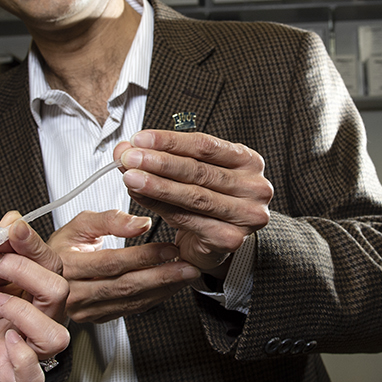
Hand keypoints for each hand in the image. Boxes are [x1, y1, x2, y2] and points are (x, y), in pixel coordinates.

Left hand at [0, 212, 70, 381]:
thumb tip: (12, 219)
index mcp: (35, 288)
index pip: (50, 262)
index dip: (33, 244)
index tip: (14, 230)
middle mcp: (40, 316)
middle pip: (59, 291)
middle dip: (25, 273)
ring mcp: (32, 346)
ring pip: (56, 335)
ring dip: (24, 314)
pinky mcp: (18, 373)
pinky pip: (35, 374)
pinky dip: (21, 358)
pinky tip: (5, 340)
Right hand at [49, 209, 199, 323]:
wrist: (41, 277)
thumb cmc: (61, 247)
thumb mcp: (79, 224)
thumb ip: (109, 220)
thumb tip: (141, 223)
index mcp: (68, 265)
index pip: (112, 262)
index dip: (144, 256)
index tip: (170, 248)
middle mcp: (75, 291)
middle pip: (125, 285)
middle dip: (162, 276)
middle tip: (188, 267)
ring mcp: (85, 309)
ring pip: (130, 301)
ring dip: (163, 289)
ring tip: (186, 276)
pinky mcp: (96, 318)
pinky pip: (129, 310)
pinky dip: (153, 299)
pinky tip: (170, 288)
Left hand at [114, 130, 272, 278]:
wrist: (218, 242)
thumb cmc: (206, 202)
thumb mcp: (188, 175)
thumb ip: (161, 158)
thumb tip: (126, 148)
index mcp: (249, 161)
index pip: (205, 145)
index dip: (170, 141)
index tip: (140, 139)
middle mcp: (255, 187)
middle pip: (199, 170)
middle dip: (159, 163)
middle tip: (130, 157)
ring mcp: (247, 215)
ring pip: (194, 196)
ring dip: (157, 185)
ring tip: (131, 177)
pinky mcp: (232, 239)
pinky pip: (189, 220)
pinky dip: (161, 208)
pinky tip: (142, 198)